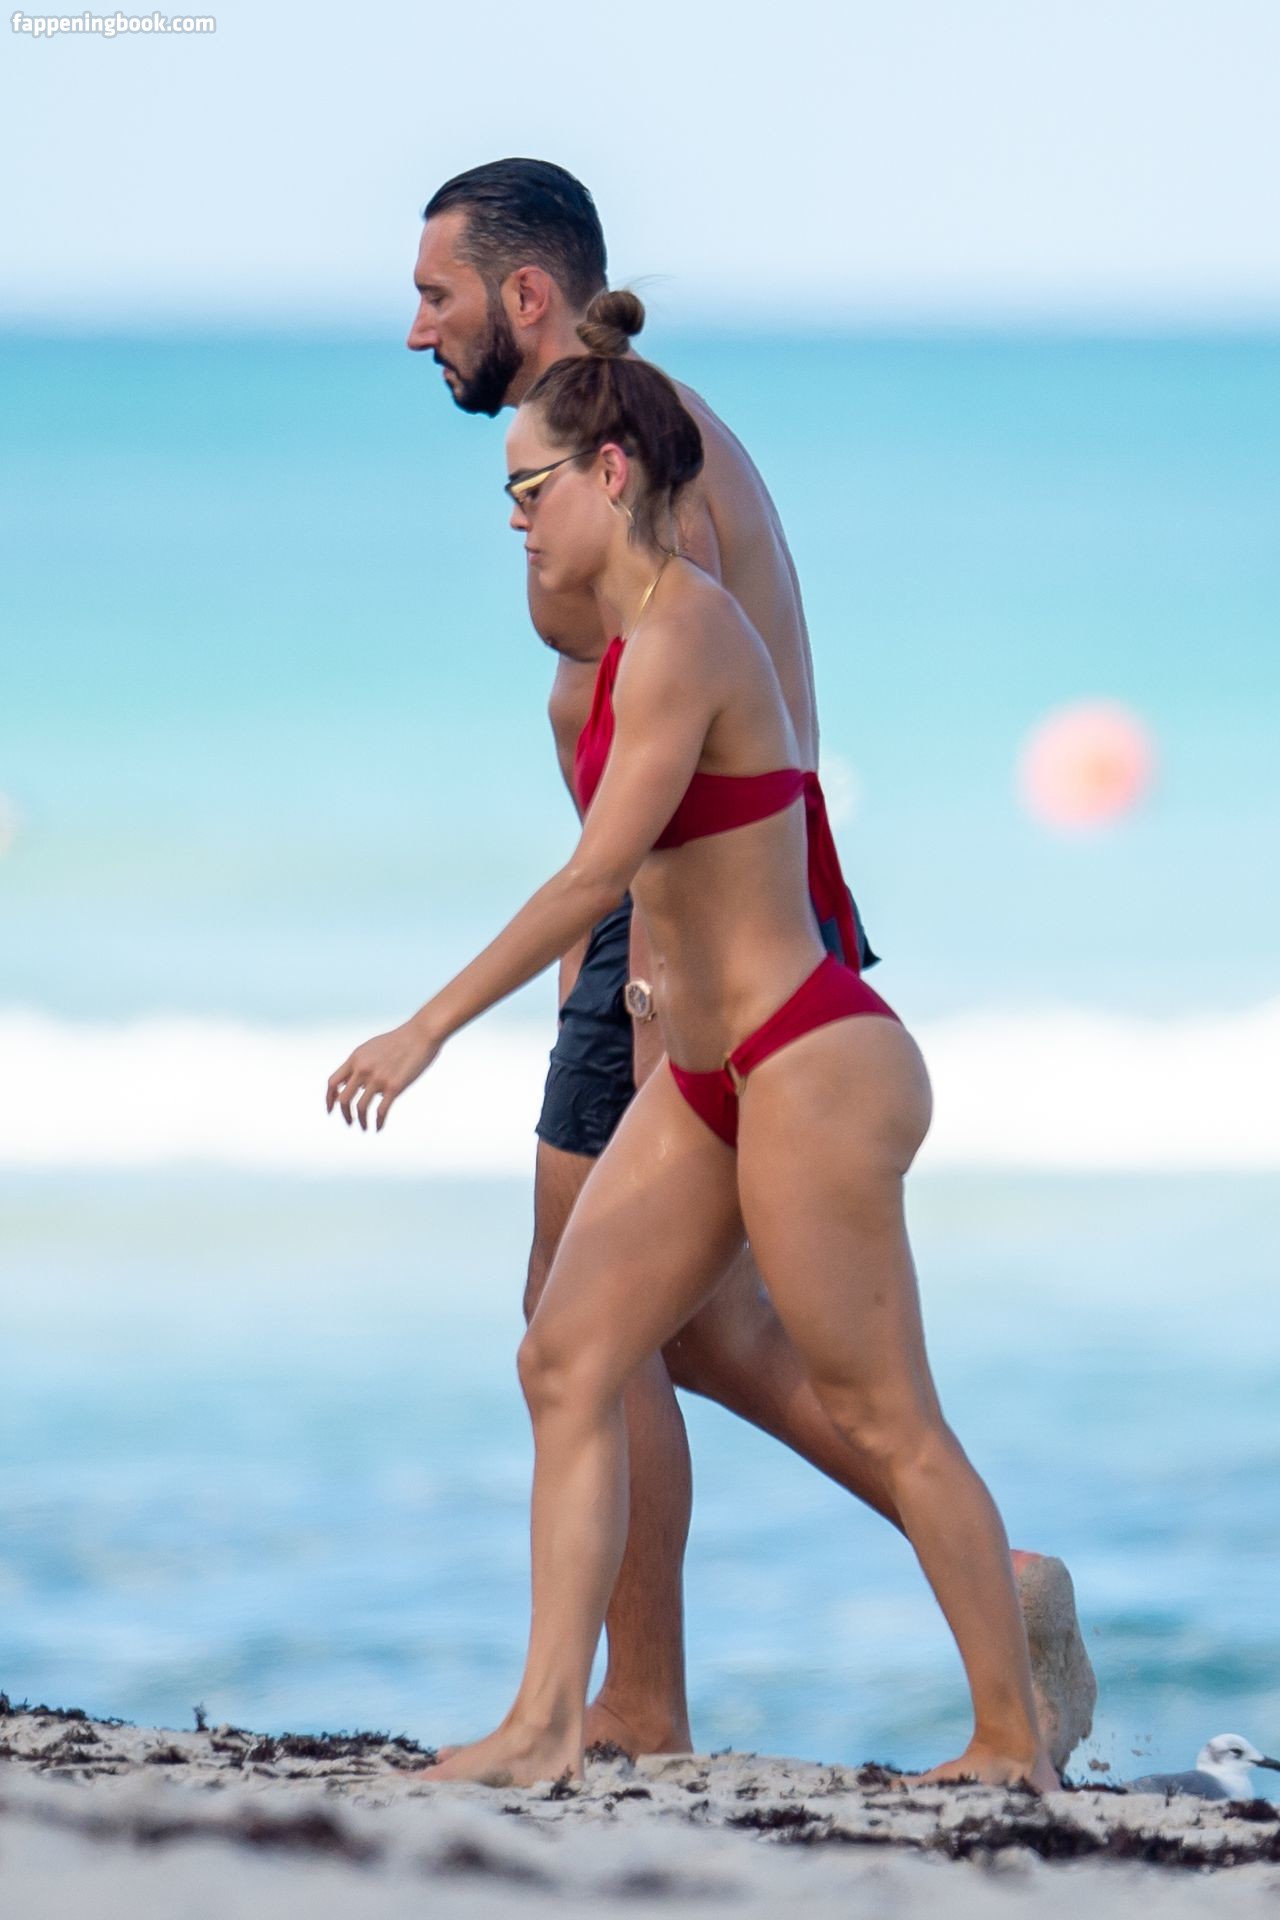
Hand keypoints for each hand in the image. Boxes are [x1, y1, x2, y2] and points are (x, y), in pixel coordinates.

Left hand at [325, 1016, 440, 1131]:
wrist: (421, 1033)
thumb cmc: (399, 1040)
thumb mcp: (372, 1047)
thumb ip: (359, 1064)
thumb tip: (350, 1082)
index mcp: (356, 1058)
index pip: (333, 1083)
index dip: (329, 1099)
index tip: (331, 1109)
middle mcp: (363, 1069)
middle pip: (343, 1099)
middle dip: (344, 1114)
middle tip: (349, 1121)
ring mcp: (378, 1078)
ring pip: (360, 1108)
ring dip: (360, 1121)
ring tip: (364, 1127)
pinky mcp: (394, 1086)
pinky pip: (381, 1111)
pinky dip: (378, 1123)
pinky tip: (378, 1127)